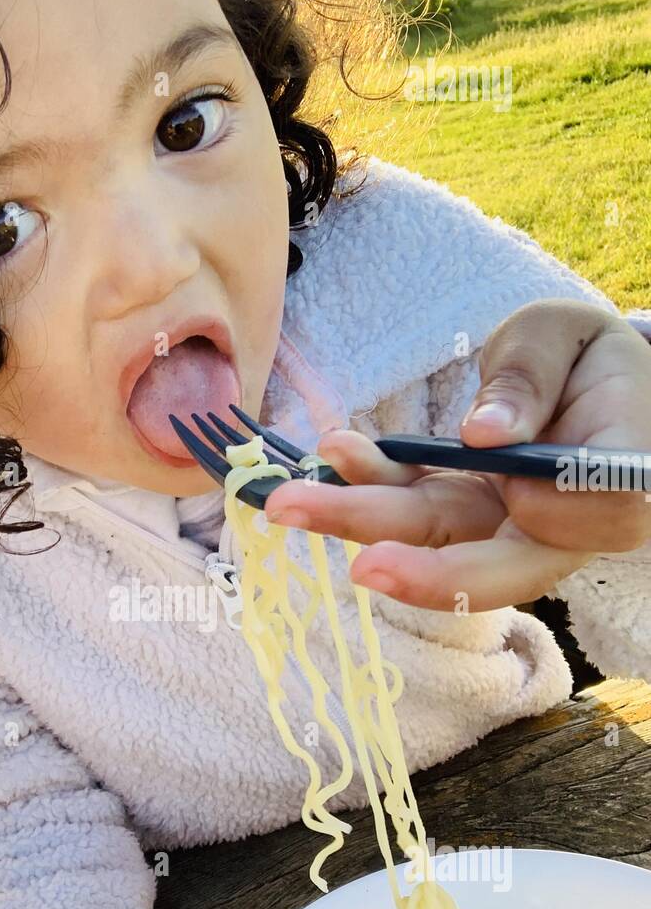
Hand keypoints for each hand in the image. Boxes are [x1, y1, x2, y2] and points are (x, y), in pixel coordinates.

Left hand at [263, 300, 650, 611]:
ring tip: (290, 502)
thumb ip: (533, 376)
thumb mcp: (570, 336)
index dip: (554, 509)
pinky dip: (365, 484)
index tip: (507, 466)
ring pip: (432, 542)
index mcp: (618, 480)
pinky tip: (332, 452)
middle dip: (423, 572)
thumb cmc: (590, 359)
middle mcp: (556, 527)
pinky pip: (406, 509)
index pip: (598, 519)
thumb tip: (488, 433)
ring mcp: (498, 528)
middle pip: (495, 566)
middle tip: (362, 567)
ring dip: (359, 523)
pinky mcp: (457, 515)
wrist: (584, 386)